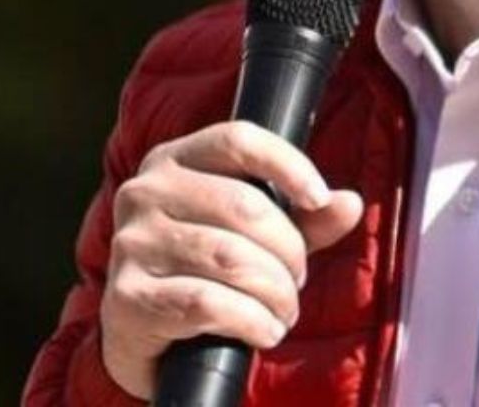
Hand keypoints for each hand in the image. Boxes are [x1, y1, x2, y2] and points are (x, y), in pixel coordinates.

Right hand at [98, 121, 364, 398]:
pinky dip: (252, 320)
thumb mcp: (258, 237)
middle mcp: (144, 193)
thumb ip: (305, 218)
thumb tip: (349, 204)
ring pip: (231, 258)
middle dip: (289, 251)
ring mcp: (131, 244)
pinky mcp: (129, 296)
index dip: (287, 164)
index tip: (320, 198)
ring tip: (285, 310)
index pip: (237, 140)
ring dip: (276, 292)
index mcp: (173, 160)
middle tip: (298, 280)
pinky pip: (208, 303)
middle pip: (244, 206)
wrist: (144, 338)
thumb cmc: (206, 271)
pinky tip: (265, 331)